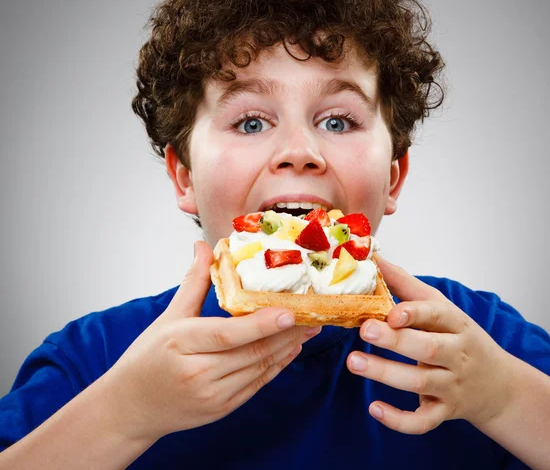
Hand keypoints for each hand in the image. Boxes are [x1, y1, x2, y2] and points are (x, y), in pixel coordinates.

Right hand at [100, 241, 319, 442]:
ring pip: (259, 369)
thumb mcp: (169, 316)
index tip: (291, 311)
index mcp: (181, 343)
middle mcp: (197, 373)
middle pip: (252, 352)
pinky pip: (256, 385)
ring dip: (288, 349)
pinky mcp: (221, 409)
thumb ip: (194, 281)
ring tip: (309, 328)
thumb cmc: (147, 358)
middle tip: (313, 314)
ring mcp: (211, 395)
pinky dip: (276, 366)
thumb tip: (204, 246)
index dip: (262, 324)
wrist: (130, 408)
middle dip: (288, 333)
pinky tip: (290, 350)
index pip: (228, 334)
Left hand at [346, 254, 514, 434]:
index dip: (415, 312)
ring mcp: (452, 385)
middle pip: (428, 348)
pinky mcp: (444, 411)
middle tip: (365, 328)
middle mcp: (457, 355)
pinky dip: (400, 419)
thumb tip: (374, 258)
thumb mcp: (439, 307)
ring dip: (386, 373)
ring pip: (420, 381)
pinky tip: (374, 409)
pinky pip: (423, 420)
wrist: (497, 385)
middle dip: (396, 340)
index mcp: (456, 324)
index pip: (438, 315)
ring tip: (354, 362)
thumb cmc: (458, 337)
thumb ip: (406, 285)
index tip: (391, 310)